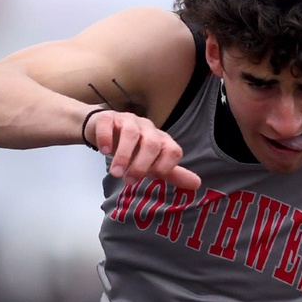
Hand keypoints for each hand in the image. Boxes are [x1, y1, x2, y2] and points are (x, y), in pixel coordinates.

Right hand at [86, 110, 200, 191]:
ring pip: (131, 134)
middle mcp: (148, 128)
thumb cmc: (133, 150)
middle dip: (141, 164)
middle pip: (152, 144)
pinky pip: (109, 123)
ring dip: (123, 155)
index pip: (173, 151)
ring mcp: (128, 120)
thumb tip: (197, 184)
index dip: (166, 165)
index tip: (152, 177)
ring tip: (115, 173)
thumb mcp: (153, 164)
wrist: (105, 133)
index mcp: (162, 140)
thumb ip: (172, 174)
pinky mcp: (109, 117)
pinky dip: (106, 138)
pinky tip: (104, 151)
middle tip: (129, 180)